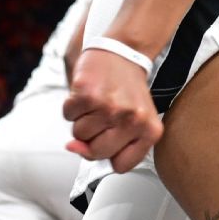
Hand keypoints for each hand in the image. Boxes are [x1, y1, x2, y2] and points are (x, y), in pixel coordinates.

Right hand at [63, 47, 162, 172]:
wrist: (124, 53)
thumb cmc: (129, 91)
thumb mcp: (135, 122)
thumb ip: (110, 145)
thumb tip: (72, 148)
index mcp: (150, 130)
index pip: (121, 166)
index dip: (111, 155)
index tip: (114, 138)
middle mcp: (132, 120)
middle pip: (96, 153)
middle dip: (94, 138)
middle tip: (106, 117)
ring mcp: (110, 107)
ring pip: (79, 136)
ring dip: (83, 121)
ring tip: (99, 103)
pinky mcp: (88, 94)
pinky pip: (68, 116)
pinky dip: (73, 106)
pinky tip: (89, 94)